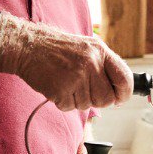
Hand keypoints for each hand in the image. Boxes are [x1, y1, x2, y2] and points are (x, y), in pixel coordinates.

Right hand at [0, 19, 132, 110]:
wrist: (28, 46)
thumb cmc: (57, 50)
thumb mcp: (86, 48)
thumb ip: (104, 66)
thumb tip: (119, 93)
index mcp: (100, 52)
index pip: (124, 78)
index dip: (124, 93)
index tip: (119, 98)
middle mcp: (91, 63)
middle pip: (107, 99)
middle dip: (97, 100)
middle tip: (84, 91)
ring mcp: (76, 76)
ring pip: (87, 105)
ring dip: (76, 100)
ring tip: (66, 83)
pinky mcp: (61, 89)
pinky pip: (70, 107)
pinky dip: (63, 102)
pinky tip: (57, 87)